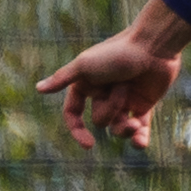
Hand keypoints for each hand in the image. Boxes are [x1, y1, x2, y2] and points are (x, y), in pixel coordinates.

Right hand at [36, 14, 190, 148]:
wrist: (153, 46)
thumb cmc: (117, 53)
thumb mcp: (85, 65)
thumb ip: (63, 78)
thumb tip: (38, 88)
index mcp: (86, 85)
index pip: (73, 113)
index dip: (77, 130)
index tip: (89, 144)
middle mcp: (103, 94)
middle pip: (99, 121)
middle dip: (110, 110)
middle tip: (123, 87)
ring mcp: (124, 101)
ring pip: (118, 129)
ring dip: (124, 130)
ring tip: (134, 123)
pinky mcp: (144, 105)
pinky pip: (140, 130)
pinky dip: (140, 139)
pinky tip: (140, 143)